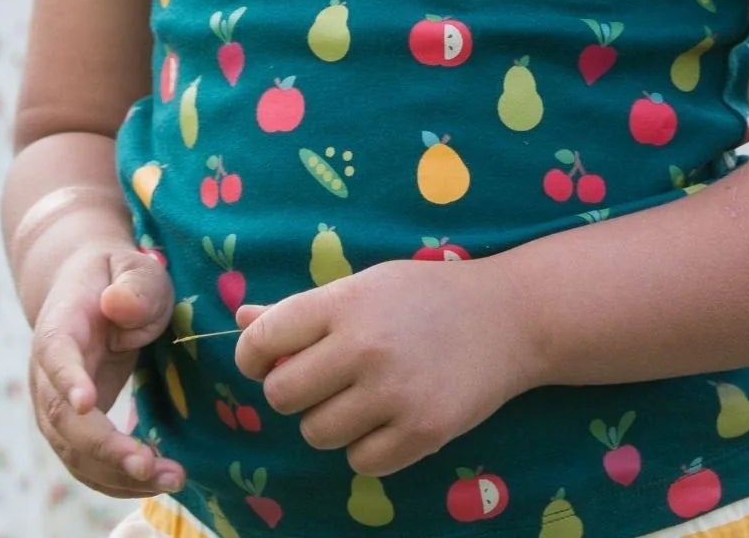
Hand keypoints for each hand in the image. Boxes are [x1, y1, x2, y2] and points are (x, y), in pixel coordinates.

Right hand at [29, 243, 184, 497]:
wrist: (87, 292)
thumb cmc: (116, 278)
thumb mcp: (134, 267)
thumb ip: (134, 284)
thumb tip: (119, 305)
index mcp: (59, 327)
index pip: (55, 354)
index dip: (68, 379)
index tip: (88, 402)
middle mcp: (46, 374)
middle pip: (63, 420)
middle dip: (104, 448)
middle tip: (148, 464)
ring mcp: (55, 406)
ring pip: (74, 453)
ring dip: (117, 474)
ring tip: (170, 478)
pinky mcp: (74, 429)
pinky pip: (88, 464)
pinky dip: (119, 480)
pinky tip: (157, 479)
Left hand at [233, 261, 527, 477]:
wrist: (508, 316)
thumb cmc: (425, 295)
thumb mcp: (363, 286)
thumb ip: (300, 309)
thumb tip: (240, 318)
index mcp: (343, 303)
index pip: (263, 339)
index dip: (253, 356)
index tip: (266, 361)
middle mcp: (362, 347)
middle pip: (283, 396)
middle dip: (293, 393)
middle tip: (320, 381)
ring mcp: (393, 393)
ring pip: (317, 433)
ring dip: (329, 422)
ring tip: (359, 399)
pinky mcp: (423, 432)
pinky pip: (362, 462)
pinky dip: (367, 449)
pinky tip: (388, 420)